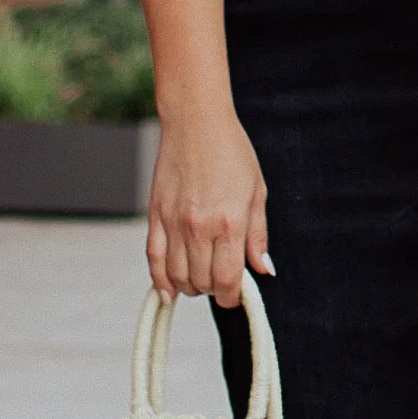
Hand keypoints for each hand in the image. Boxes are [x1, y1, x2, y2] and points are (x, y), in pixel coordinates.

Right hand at [148, 110, 270, 304]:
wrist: (196, 121)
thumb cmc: (232, 152)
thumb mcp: (257, 192)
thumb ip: (258, 235)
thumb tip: (264, 270)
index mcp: (230, 222)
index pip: (227, 280)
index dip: (232, 297)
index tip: (235, 296)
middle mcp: (200, 227)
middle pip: (201, 282)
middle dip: (212, 290)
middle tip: (220, 280)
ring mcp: (174, 222)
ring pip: (177, 276)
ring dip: (189, 286)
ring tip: (199, 279)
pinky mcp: (155, 215)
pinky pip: (153, 258)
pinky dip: (160, 280)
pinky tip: (168, 291)